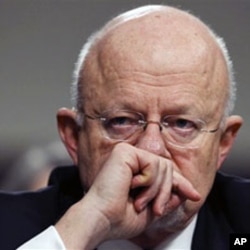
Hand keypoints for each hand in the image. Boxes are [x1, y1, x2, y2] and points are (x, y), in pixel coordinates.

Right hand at [56, 143, 199, 248]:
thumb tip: (184, 192)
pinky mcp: (125, 151)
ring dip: (156, 190)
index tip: (193, 195)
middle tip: (155, 209)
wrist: (101, 220)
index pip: (163, 171)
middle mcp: (131, 160)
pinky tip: (132, 186)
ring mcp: (127, 153)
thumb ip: (167, 198)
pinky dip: (149, 180)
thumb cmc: (119, 218)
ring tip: (140, 201)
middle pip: (167, 167)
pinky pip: (153, 163)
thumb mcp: (151, 210)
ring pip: (163, 166)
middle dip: (165, 191)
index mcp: (135, 172)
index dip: (180, 183)